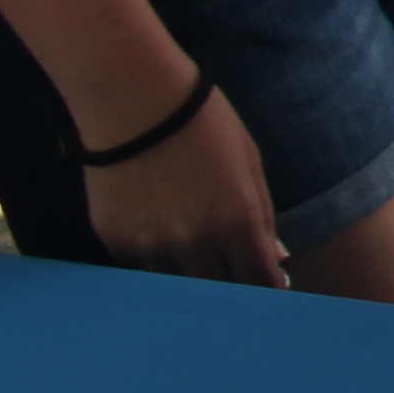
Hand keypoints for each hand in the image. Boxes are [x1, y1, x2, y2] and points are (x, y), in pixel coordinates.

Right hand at [81, 83, 287, 285]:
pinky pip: (139, 262)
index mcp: (237, 222)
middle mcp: (195, 243)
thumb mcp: (248, 162)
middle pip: (217, 292)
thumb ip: (263, 216)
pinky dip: (149, 251)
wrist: (134, 100)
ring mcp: (152, 246)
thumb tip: (277, 260)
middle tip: (227, 265)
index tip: (266, 288)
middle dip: (226, 283)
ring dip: (185, 267)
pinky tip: (150, 214)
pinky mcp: (116, 241)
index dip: (265, 289)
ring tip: (183, 226)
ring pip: (175, 280)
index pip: (259, 282)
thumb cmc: (204, 124)